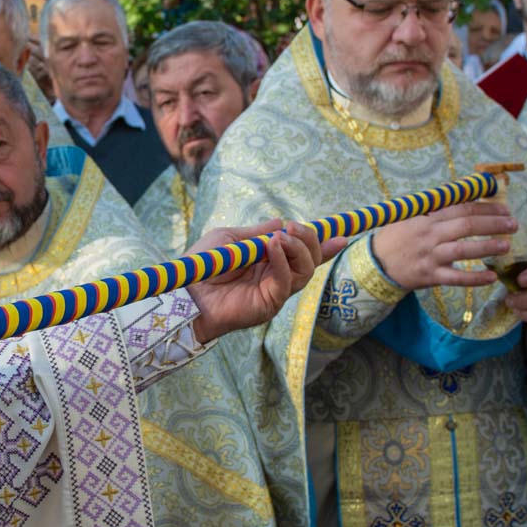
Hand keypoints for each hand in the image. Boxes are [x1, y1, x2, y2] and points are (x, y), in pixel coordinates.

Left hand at [187, 220, 327, 342]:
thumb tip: (281, 222)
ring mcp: (275, 292)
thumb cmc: (204, 264)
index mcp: (269, 261)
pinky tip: (273, 248)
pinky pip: (286, 283)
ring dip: (298, 249)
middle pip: (310, 261)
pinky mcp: (269, 304)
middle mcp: (277, 277)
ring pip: (305, 271)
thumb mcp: (232, 239)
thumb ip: (257, 233)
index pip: (302, 253)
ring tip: (280, 237)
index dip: (323, 245)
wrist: (185, 291)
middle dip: (310, 241)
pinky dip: (284, 263)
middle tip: (294, 228)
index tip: (341, 235)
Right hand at [367, 200, 514, 290]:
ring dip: (488, 247)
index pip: (461, 208)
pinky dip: (475, 278)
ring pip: (464, 250)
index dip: (485, 207)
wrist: (375, 264)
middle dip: (493, 224)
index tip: (504, 208)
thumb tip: (467, 201)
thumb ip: (435, 210)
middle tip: (513, 225)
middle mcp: (430, 235)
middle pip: (466, 226)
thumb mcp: (411, 217)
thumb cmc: (395, 237)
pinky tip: (491, 277)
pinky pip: (456, 278)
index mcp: (427, 218)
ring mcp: (430, 256)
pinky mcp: (430, 276)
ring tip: (507, 246)